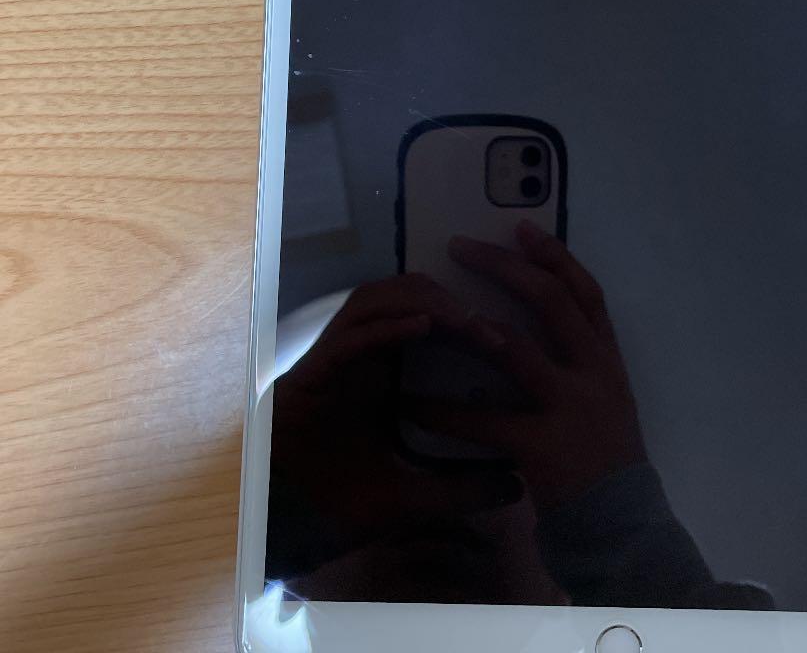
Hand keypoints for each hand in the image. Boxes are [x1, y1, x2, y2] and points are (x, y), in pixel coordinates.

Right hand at [271, 273, 519, 537]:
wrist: (281, 522)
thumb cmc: (339, 500)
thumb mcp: (416, 497)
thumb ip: (462, 490)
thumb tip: (517, 487)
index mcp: (385, 368)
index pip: (428, 315)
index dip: (466, 316)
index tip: (504, 341)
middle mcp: (362, 352)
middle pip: (404, 293)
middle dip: (448, 299)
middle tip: (486, 328)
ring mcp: (335, 357)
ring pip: (376, 299)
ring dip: (421, 302)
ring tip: (461, 321)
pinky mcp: (312, 372)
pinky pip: (349, 336)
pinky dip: (385, 326)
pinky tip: (420, 328)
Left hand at [402, 221, 646, 510]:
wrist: (624, 527)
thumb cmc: (606, 458)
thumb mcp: (606, 398)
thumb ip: (578, 361)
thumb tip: (532, 321)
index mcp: (607, 360)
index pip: (586, 293)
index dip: (555, 256)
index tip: (522, 227)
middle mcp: (595, 374)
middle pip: (552, 302)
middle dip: (506, 267)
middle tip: (462, 246)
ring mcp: (572, 407)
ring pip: (515, 349)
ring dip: (466, 325)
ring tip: (428, 308)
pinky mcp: (544, 447)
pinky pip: (484, 422)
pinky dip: (444, 412)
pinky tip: (413, 405)